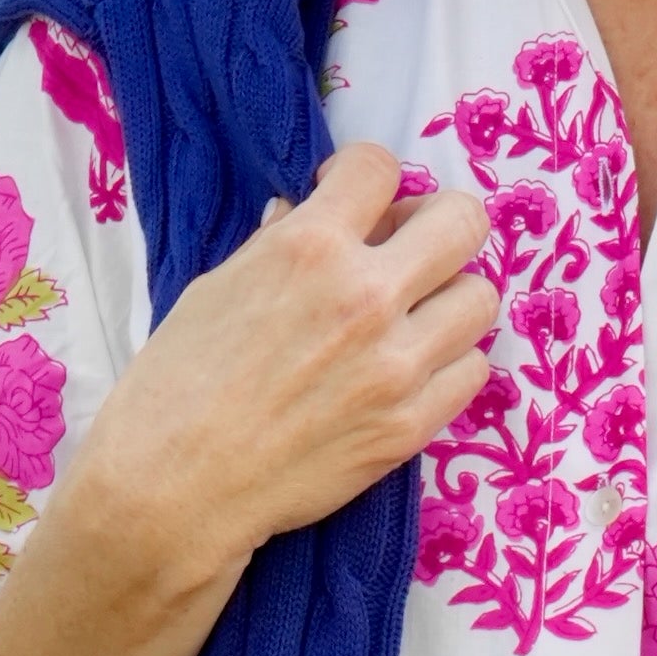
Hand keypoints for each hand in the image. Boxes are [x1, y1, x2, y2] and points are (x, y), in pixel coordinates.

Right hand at [75, 144, 497, 597]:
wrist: (176, 488)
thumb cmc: (177, 386)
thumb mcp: (216, 289)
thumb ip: (279, 247)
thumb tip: (310, 214)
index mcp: (308, 248)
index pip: (380, 166)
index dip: (366, 177)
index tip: (355, 201)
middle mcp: (366, 296)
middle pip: (463, 222)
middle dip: (437, 225)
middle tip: (409, 251)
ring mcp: (397, 365)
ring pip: (480, 299)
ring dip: (449, 299)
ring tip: (413, 318)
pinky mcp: (411, 426)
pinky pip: (472, 371)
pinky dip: (448, 365)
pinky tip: (411, 371)